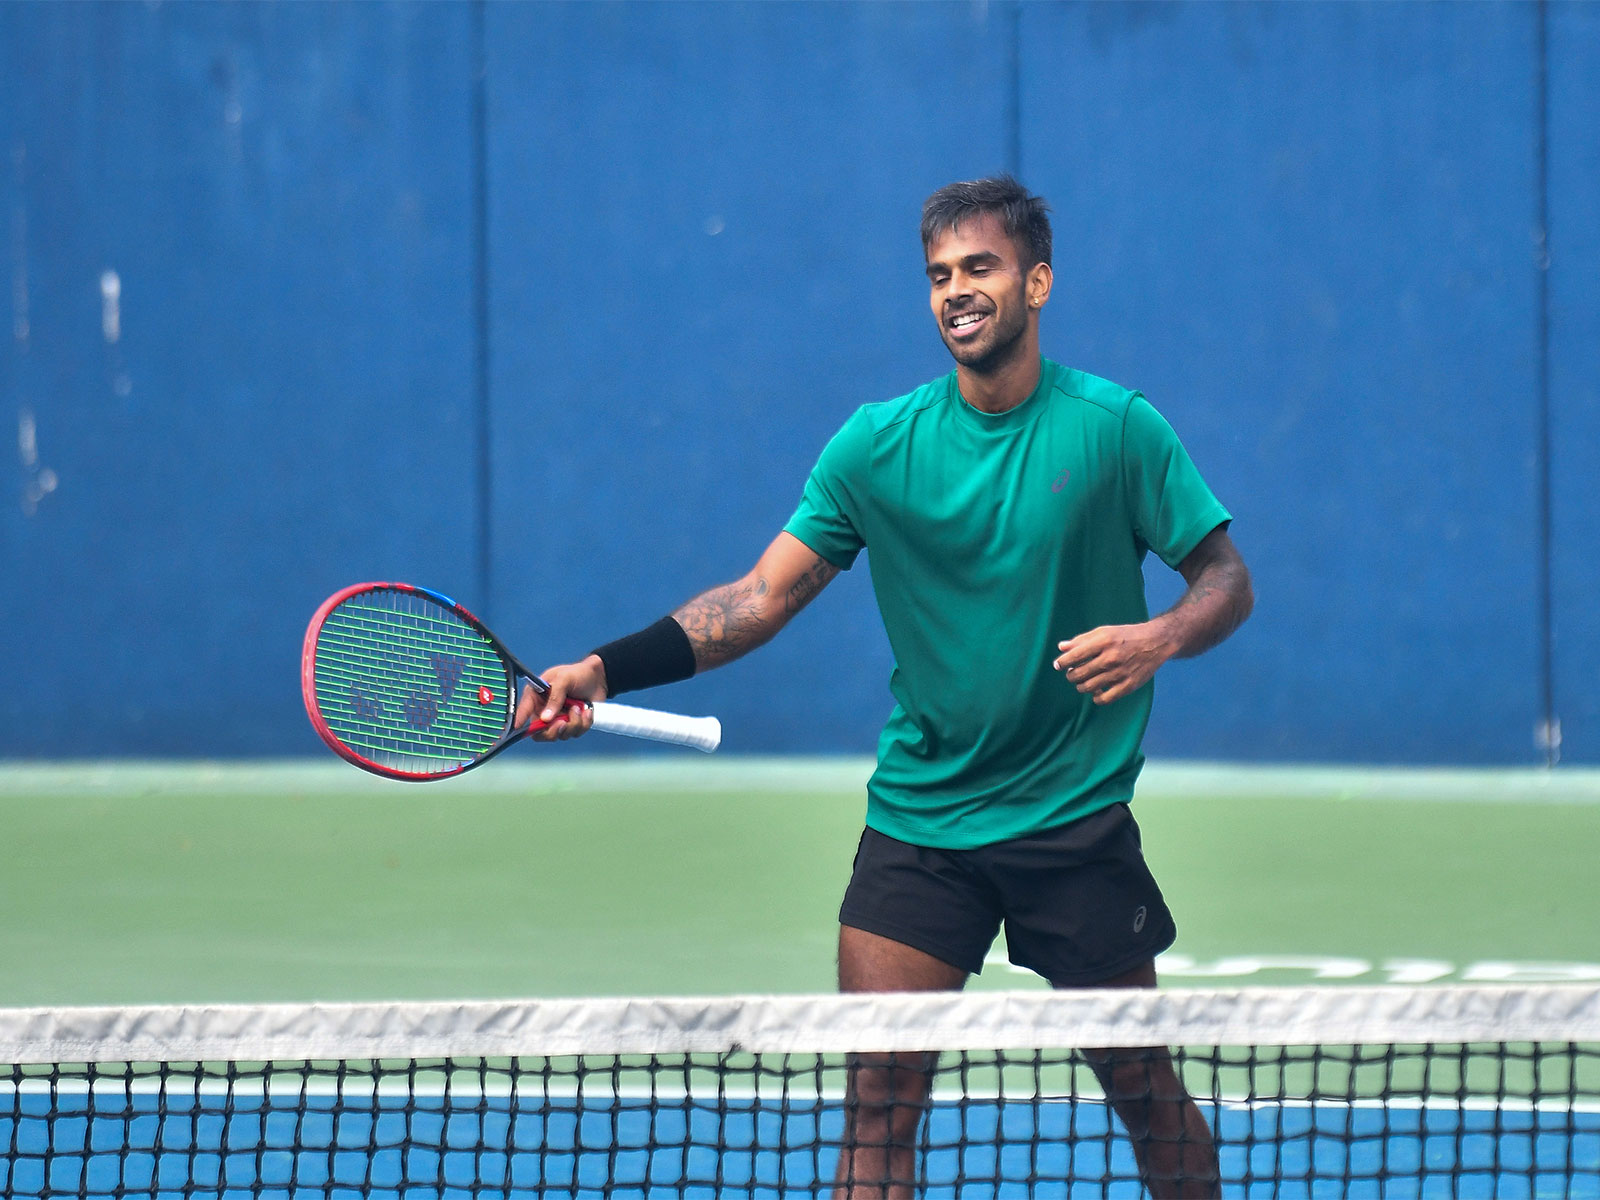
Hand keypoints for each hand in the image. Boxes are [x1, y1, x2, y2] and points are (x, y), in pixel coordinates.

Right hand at [513, 654, 607, 741]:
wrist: (598, 678)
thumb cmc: (578, 673)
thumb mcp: (564, 679)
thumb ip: (555, 697)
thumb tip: (545, 718)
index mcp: (537, 697)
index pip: (524, 712)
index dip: (520, 721)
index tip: (518, 728)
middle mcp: (545, 711)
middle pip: (540, 733)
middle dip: (553, 731)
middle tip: (562, 722)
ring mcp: (559, 719)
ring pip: (561, 735)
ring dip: (572, 723)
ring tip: (578, 708)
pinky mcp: (573, 724)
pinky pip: (576, 733)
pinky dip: (583, 724)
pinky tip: (586, 712)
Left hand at [1053, 622, 1175, 705]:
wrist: (1156, 642)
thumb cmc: (1126, 635)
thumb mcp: (1104, 631)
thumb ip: (1082, 640)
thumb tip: (1061, 648)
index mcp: (1103, 641)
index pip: (1073, 656)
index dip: (1062, 663)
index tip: (1058, 665)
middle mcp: (1111, 658)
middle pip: (1078, 674)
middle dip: (1071, 675)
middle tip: (1072, 673)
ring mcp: (1120, 673)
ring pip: (1088, 687)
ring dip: (1081, 686)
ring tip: (1083, 681)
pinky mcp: (1128, 686)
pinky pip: (1104, 699)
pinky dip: (1096, 697)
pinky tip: (1096, 691)